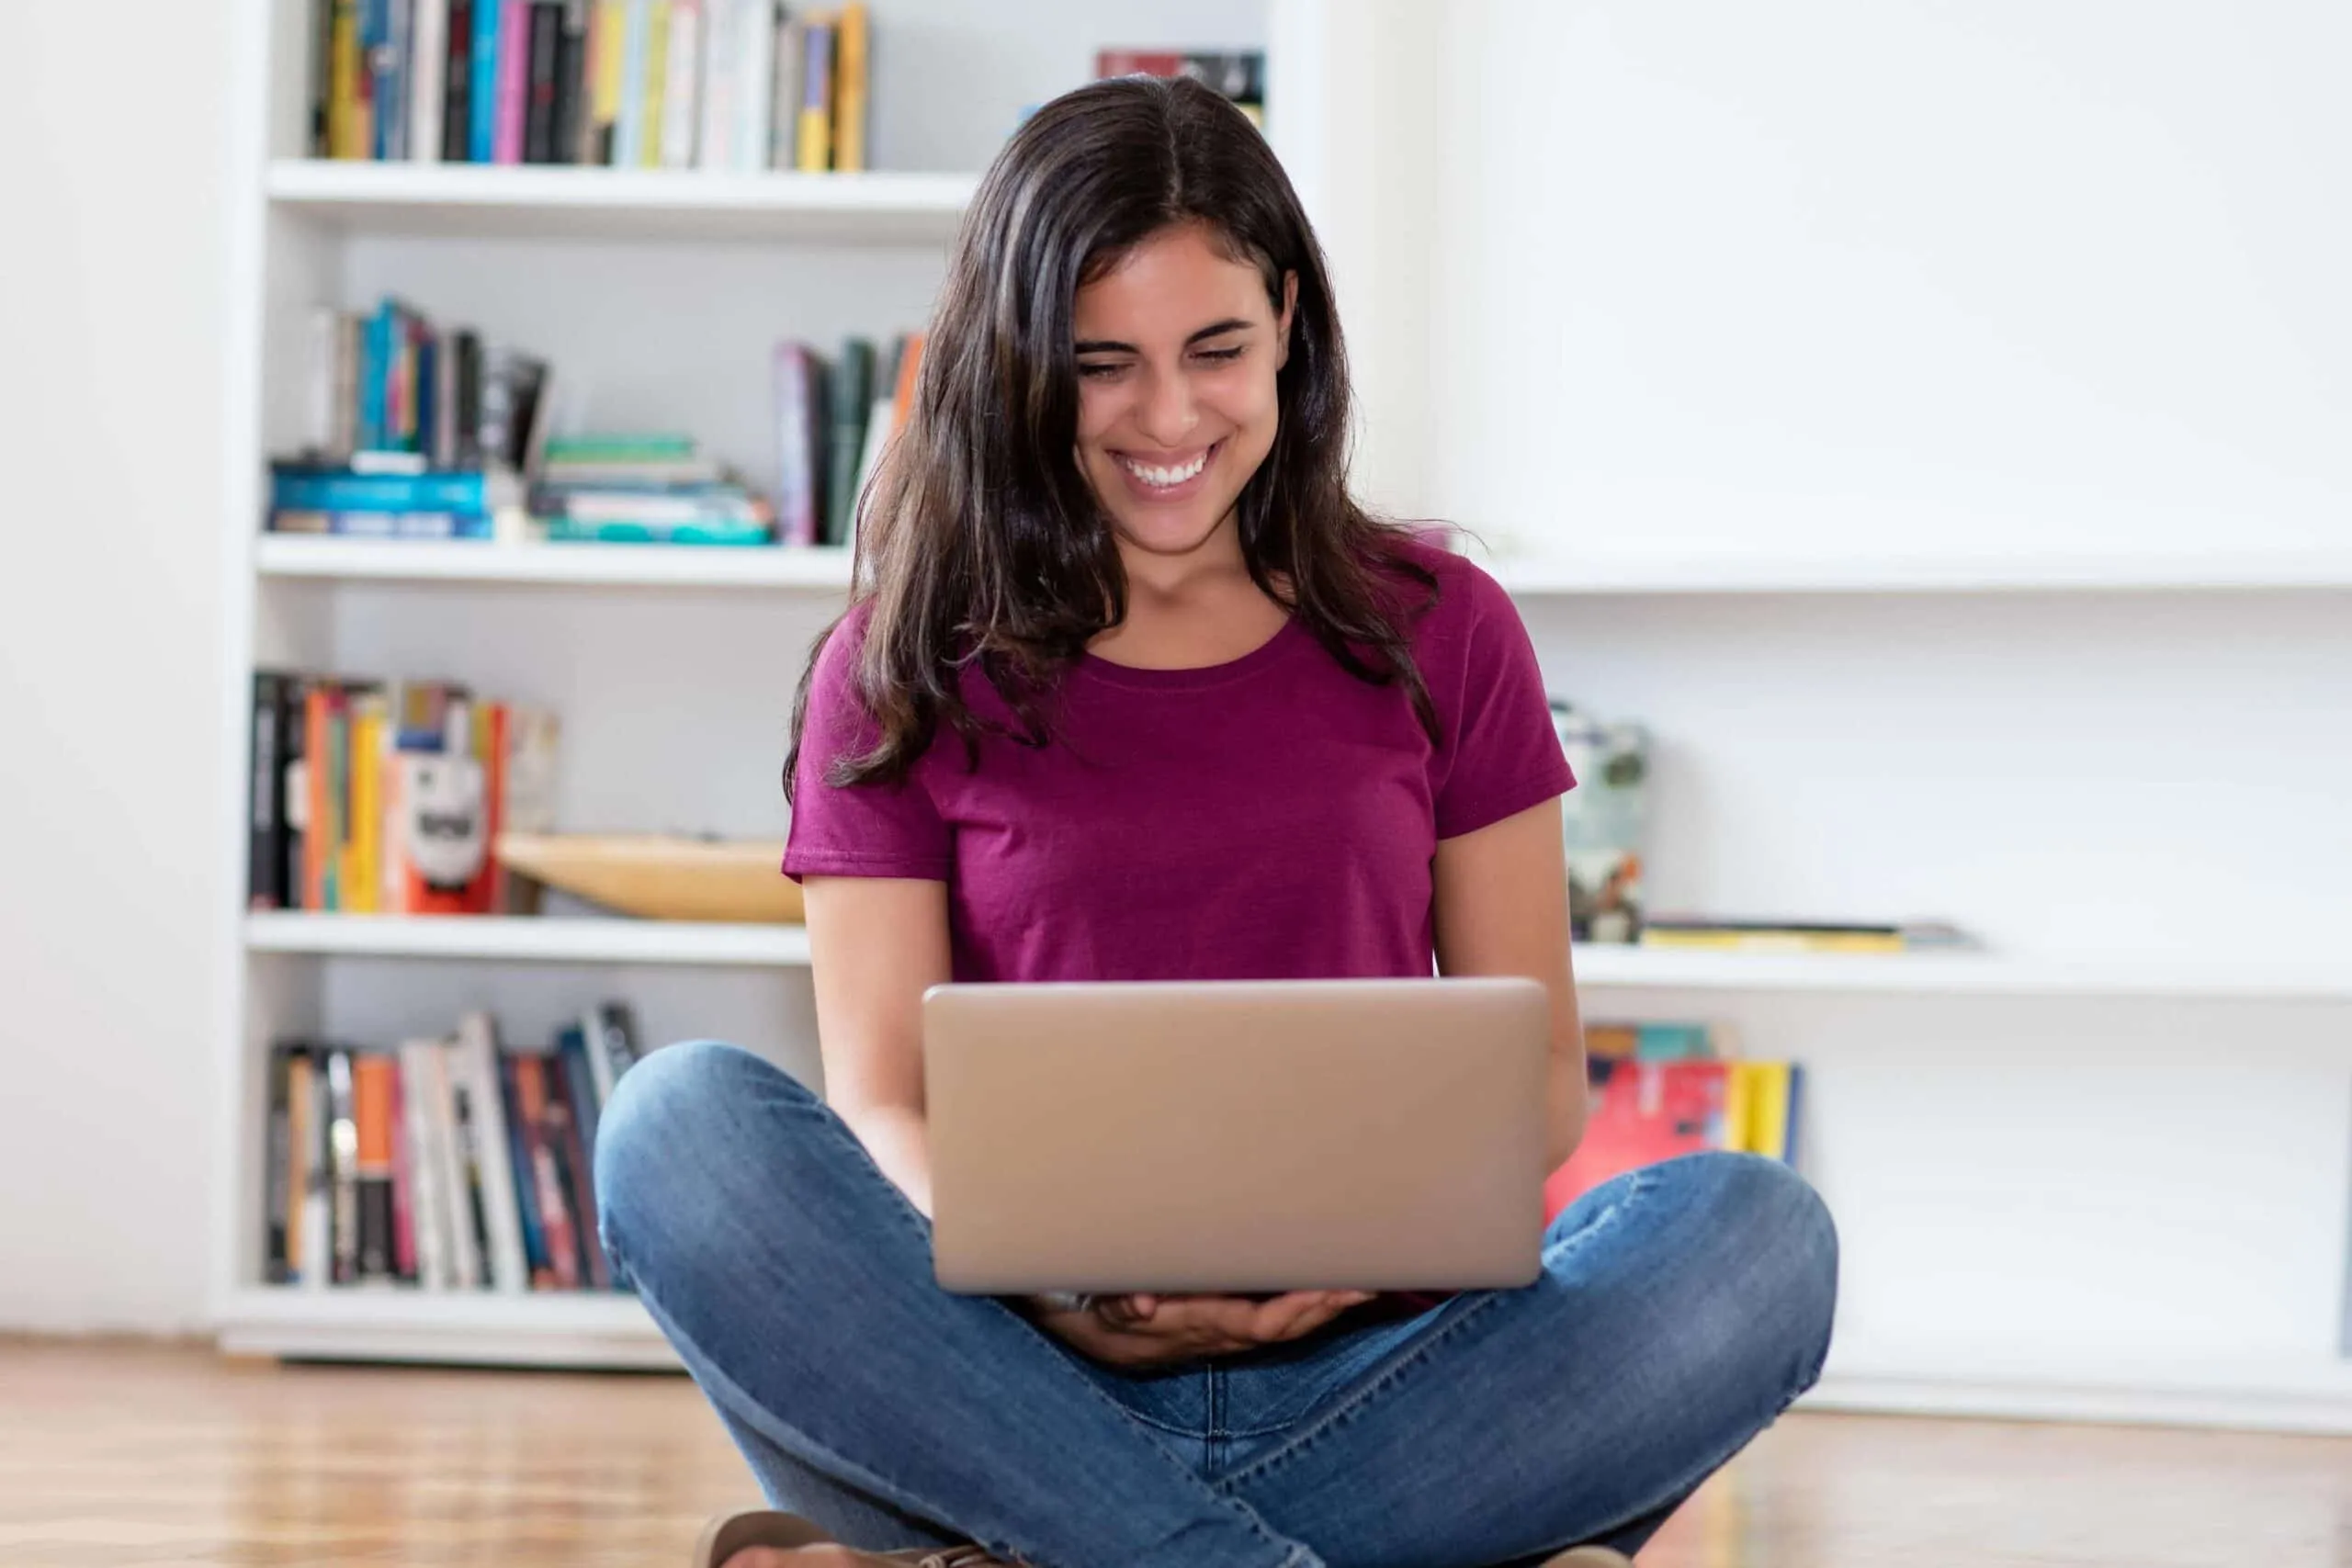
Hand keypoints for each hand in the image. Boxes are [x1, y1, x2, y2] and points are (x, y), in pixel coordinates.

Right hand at [1024, 1291, 1378, 1368]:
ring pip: (1292, 1324)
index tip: (1327, 1290)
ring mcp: (1236, 1331)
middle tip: (1370, 1282)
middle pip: (1290, 1327)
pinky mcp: (1237, 1322)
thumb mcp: (1108, 1304)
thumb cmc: (1111, 1311)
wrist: (1104, 1341)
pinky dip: (1313, 1305)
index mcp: (1203, 1324)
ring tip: (1370, 1283)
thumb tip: (1141, 1303)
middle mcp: (1228, 1333)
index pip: (1261, 1322)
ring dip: (1329, 1306)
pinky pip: (1284, 1319)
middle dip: (1329, 1306)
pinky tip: (1341, 1288)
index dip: (1297, 1310)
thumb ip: (1121, 1302)